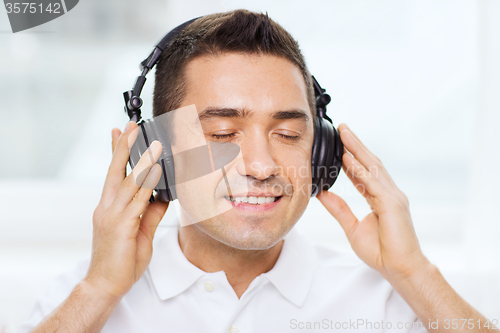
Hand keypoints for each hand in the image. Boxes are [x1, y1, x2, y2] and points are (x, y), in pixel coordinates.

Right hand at [84, 121, 168, 297]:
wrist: (105, 285)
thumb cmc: (121, 260)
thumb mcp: (139, 232)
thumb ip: (150, 212)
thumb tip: (163, 195)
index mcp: (109, 207)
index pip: (113, 174)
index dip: (116, 152)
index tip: (119, 131)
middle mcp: (107, 207)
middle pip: (115, 170)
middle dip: (123, 146)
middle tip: (131, 124)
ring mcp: (112, 215)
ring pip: (128, 181)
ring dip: (141, 160)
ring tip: (153, 142)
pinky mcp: (121, 226)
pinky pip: (137, 200)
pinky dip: (147, 183)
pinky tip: (156, 170)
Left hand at [316, 123, 428, 281]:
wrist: (400, 269)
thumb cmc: (382, 251)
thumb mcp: (353, 227)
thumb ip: (340, 209)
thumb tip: (323, 194)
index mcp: (380, 197)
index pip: (363, 172)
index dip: (351, 157)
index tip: (339, 144)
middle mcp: (389, 193)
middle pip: (370, 163)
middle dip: (355, 145)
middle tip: (342, 128)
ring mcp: (393, 196)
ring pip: (372, 168)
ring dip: (357, 149)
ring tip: (344, 133)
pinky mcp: (393, 204)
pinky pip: (373, 183)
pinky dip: (360, 170)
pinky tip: (349, 158)